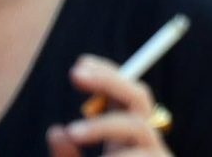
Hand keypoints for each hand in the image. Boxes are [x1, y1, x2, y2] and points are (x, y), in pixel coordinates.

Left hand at [47, 56, 172, 155]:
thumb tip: (55, 130)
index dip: (107, 75)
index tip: (79, 64)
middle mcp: (146, 142)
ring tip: (72, 132)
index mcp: (129, 138)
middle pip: (140, 97)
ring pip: (137, 126)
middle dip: (110, 81)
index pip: (125, 94)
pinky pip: (139, 154)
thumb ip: (67, 156)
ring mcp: (156, 155)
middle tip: (75, 73)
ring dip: (103, 125)